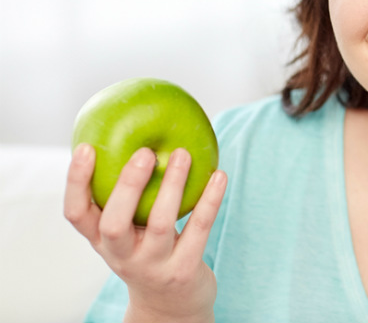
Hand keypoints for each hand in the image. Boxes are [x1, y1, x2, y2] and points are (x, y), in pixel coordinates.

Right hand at [64, 143, 226, 322]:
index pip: (75, 214)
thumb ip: (126, 196)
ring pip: (160, 224)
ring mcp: (153, 266)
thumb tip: (137, 135)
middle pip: (113, 223)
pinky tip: (219, 175)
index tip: (88, 147)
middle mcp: (121, 256)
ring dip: (173, 186)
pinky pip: (199, 229)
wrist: (170, 307)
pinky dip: (210, 200)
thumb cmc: (147, 252)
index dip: (76, 181)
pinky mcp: (183, 270)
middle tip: (144, 152)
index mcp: (102, 241)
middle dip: (127, 186)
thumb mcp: (128, 231)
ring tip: (183, 154)